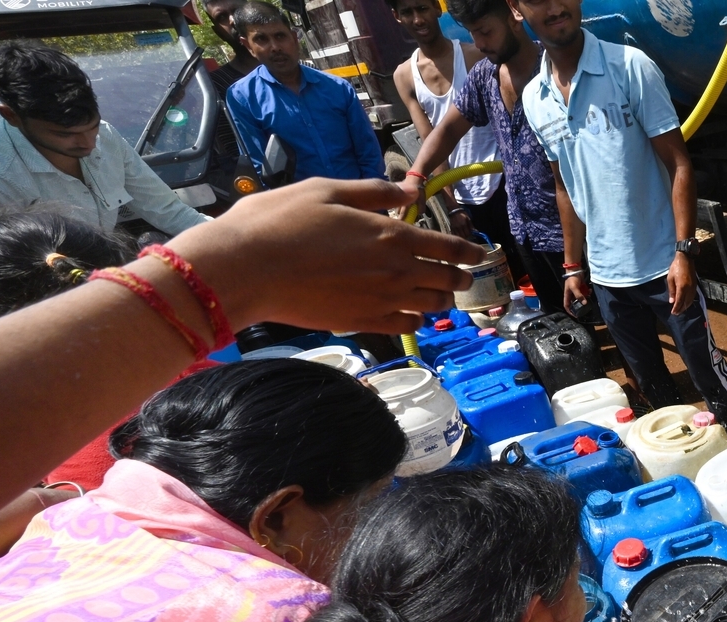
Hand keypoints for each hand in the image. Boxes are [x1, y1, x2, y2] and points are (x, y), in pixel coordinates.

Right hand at [168, 178, 484, 335]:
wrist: (246, 268)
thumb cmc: (280, 220)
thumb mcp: (328, 190)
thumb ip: (375, 193)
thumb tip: (409, 191)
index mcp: (390, 235)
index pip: (446, 246)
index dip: (468, 251)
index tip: (480, 253)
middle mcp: (394, 272)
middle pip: (445, 280)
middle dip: (460, 277)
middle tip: (465, 276)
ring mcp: (380, 301)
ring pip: (430, 306)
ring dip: (442, 300)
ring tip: (442, 296)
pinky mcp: (361, 322)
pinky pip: (404, 326)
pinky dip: (415, 319)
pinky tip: (411, 313)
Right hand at [449, 209, 472, 238]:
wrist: (454, 210)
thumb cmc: (462, 214)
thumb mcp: (468, 218)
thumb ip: (471, 226)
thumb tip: (476, 232)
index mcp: (464, 224)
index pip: (468, 233)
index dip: (470, 235)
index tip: (472, 234)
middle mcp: (459, 227)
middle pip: (463, 236)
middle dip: (467, 236)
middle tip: (468, 235)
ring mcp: (454, 228)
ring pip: (459, 236)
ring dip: (462, 237)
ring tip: (464, 234)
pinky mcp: (451, 228)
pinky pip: (455, 234)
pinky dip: (458, 235)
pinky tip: (460, 234)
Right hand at [562, 272, 590, 315]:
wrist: (575, 269)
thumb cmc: (572, 279)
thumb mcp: (574, 288)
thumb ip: (579, 296)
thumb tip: (585, 303)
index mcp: (567, 295)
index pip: (567, 306)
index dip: (570, 311)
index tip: (575, 315)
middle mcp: (571, 294)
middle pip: (575, 303)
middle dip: (580, 306)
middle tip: (585, 308)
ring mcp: (576, 291)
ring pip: (581, 298)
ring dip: (585, 298)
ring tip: (589, 297)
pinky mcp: (581, 287)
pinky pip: (584, 292)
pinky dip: (587, 292)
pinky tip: (590, 290)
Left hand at [667, 253, 695, 314]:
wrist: (686, 259)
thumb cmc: (675, 268)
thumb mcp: (670, 279)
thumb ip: (671, 291)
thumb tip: (672, 301)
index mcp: (682, 287)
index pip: (679, 301)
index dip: (676, 308)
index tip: (673, 313)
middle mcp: (689, 289)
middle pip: (686, 303)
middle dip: (681, 309)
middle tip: (676, 313)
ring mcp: (693, 288)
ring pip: (690, 301)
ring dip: (685, 307)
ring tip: (680, 310)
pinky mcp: (695, 286)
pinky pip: (693, 297)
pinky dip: (689, 302)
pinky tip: (686, 303)